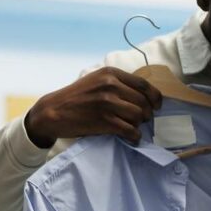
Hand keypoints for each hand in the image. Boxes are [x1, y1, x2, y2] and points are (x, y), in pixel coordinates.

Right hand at [25, 67, 162, 147]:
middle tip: (142, 120)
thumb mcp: (96, 81)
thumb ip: (117, 83)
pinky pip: (129, 130)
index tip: (157, 106)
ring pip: (138, 116)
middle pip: (143, 102)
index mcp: (110, 73)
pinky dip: (134, 136)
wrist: (54, 111)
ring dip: (139, 125)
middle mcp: (110, 85)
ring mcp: (107, 103)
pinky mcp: (104, 120)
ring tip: (133, 127)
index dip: (155, 97)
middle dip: (147, 114)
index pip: (144, 84)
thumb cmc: (76, 97)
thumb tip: (143, 96)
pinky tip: (131, 137)